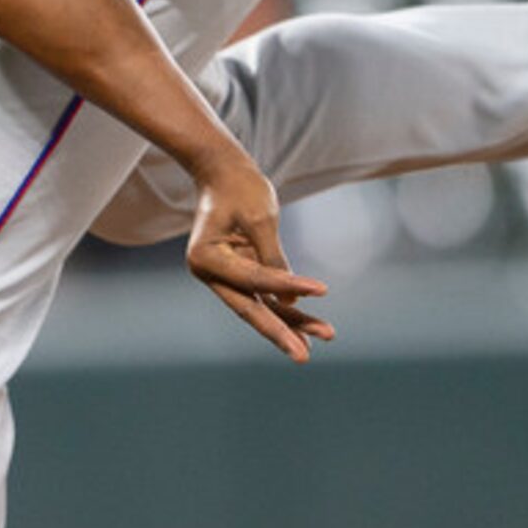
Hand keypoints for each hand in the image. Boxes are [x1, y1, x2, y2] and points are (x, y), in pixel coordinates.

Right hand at [185, 153, 333, 362]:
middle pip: (249, 308)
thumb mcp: (260, 218)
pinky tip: (309, 324)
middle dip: (280, 331)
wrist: (222, 171)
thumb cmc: (240, 188)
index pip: (252, 278)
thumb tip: (290, 299)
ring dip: (290, 323)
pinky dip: (286, 307)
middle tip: (303, 356)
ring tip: (322, 337)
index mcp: (205, 258)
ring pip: (260, 306)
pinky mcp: (238, 274)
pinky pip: (264, 295)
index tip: (323, 289)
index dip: (287, 284)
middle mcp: (209, 273)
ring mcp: (223, 277)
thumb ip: (274, 259)